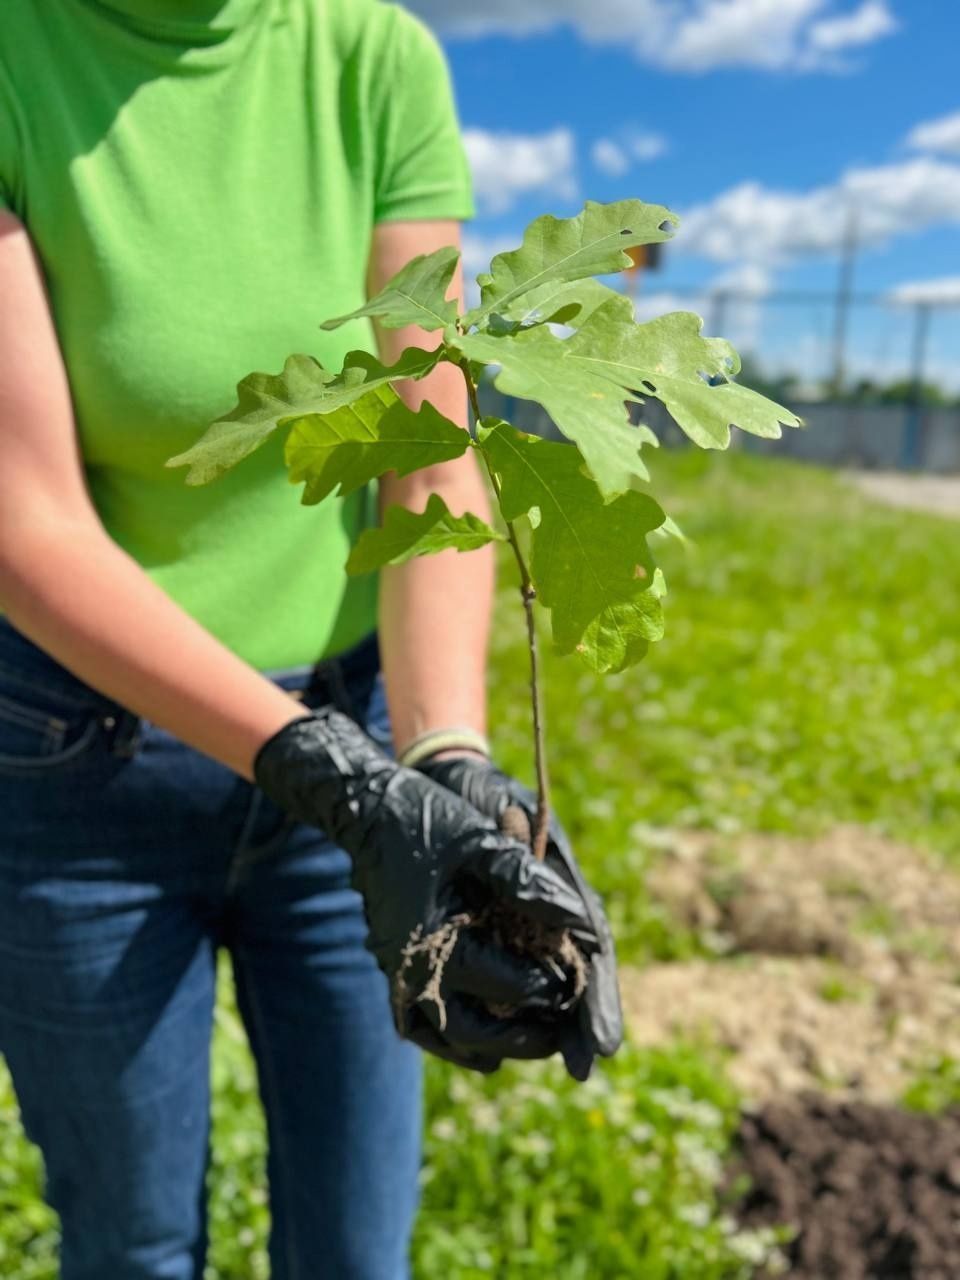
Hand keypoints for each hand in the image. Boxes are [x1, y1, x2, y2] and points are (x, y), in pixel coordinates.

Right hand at [253, 711, 598, 1071]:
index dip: (552, 988)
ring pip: (448, 1040)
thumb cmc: (430, 821)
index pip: (508, 985)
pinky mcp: (395, 976)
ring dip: (495, 1046)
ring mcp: (398, 978)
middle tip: (566, 1031)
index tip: (581, 980)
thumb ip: (529, 882)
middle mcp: (411, 972)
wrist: (368, 811)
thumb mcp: (483, 841)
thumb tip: (582, 924)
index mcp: (436, 941)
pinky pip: (426, 1029)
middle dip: (526, 1038)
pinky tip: (491, 1048)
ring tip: (539, 1039)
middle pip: (475, 1033)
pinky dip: (459, 1043)